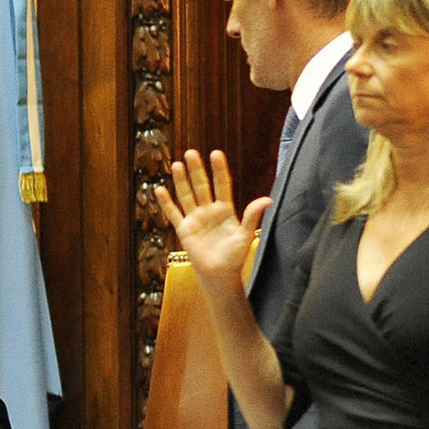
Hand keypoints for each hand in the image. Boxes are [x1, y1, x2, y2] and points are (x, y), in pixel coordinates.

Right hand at [154, 148, 269, 287]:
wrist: (219, 275)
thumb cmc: (235, 257)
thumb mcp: (245, 235)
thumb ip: (252, 216)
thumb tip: (268, 199)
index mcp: (226, 210)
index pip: (222, 185)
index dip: (219, 170)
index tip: (215, 153)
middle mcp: (209, 211)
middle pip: (201, 186)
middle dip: (196, 170)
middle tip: (191, 153)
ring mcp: (195, 219)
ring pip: (186, 195)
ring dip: (181, 181)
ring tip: (177, 165)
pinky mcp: (184, 229)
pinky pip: (173, 213)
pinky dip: (166, 202)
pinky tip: (160, 189)